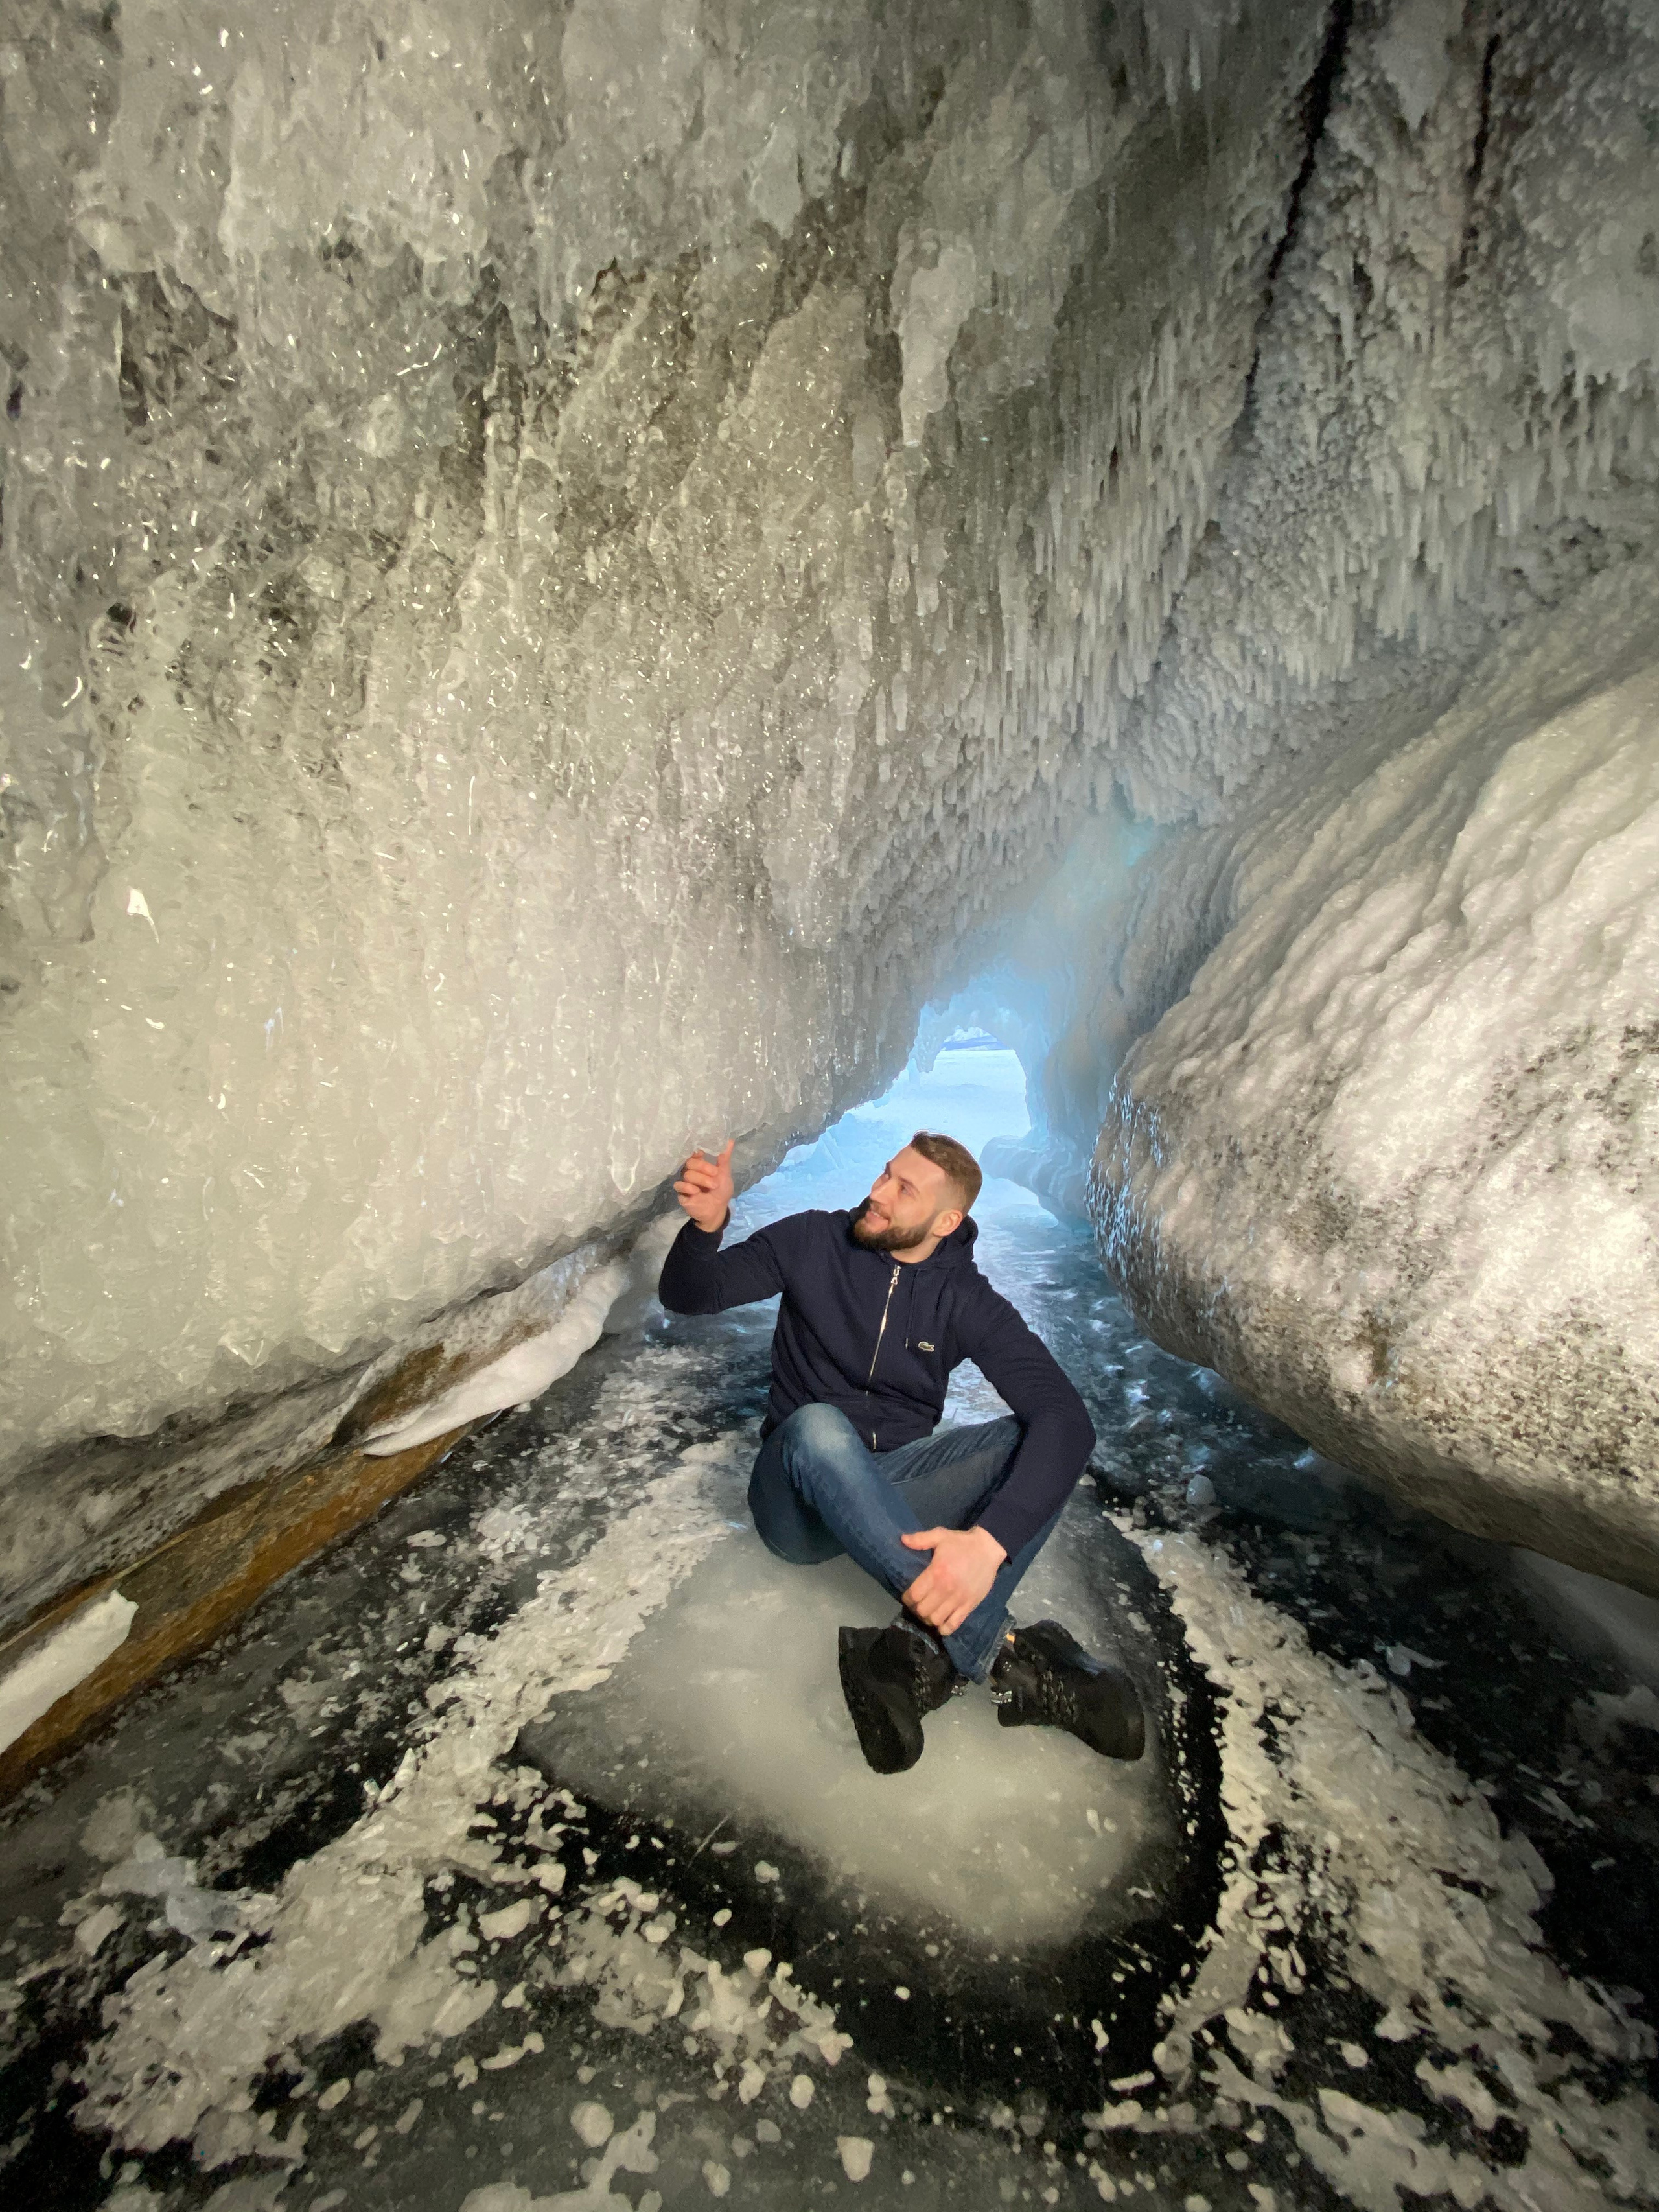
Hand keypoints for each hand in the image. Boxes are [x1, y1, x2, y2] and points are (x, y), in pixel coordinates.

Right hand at [673, 1137, 734, 1232]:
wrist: (717, 1210)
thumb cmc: (721, 1191)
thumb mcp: (725, 1174)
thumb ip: (724, 1158)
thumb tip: (730, 1140)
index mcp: (700, 1165)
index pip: (694, 1154)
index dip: (697, 1152)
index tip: (703, 1153)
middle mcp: (691, 1172)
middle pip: (690, 1163)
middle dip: (703, 1167)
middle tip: (715, 1174)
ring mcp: (685, 1182)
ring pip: (687, 1174)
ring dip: (701, 1179)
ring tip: (713, 1186)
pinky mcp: (681, 1193)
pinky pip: (679, 1186)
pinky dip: (688, 1187)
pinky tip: (696, 1192)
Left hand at [900, 1524, 1006, 1638]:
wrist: (988, 1549)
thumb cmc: (962, 1543)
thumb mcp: (940, 1535)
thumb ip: (920, 1539)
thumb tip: (903, 1540)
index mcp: (936, 1573)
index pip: (914, 1595)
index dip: (907, 1598)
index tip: (907, 1596)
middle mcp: (945, 1589)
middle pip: (922, 1611)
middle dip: (916, 1609)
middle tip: (918, 1604)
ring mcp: (958, 1600)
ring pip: (936, 1620)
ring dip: (929, 1618)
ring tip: (929, 1612)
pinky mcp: (969, 1606)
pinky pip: (954, 1625)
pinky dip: (944, 1628)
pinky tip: (941, 1622)